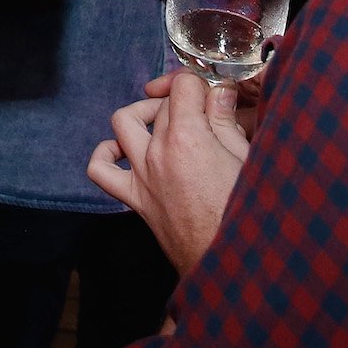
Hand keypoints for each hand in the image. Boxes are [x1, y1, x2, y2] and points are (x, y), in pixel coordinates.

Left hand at [87, 70, 250, 273]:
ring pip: (122, 123)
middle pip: (160, 105)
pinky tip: (125, 153)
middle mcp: (157, 151)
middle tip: (205, 113)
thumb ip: (227, 122)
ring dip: (141, 115)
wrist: (232, 263)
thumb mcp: (247, 160)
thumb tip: (220, 91)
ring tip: (164, 123)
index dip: (200, 85)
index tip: (214, 95)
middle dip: (182, 101)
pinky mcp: (135, 199)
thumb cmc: (246, 214)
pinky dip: (106, 155)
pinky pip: (100, 171)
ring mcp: (142, 175)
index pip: (183, 86)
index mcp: (188, 137)